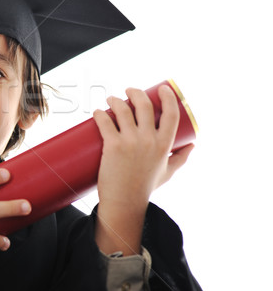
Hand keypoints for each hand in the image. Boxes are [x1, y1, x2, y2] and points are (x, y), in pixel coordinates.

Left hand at [92, 85, 193, 254]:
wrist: (125, 202)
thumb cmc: (145, 186)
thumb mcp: (168, 171)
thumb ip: (180, 158)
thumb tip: (192, 146)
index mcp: (165, 145)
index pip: (172, 114)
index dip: (168, 97)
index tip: (162, 88)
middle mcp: (149, 140)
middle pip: (144, 105)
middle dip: (136, 92)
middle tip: (128, 91)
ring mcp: (131, 142)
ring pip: (123, 110)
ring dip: (115, 100)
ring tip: (111, 99)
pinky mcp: (113, 146)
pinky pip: (105, 122)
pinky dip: (100, 114)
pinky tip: (98, 111)